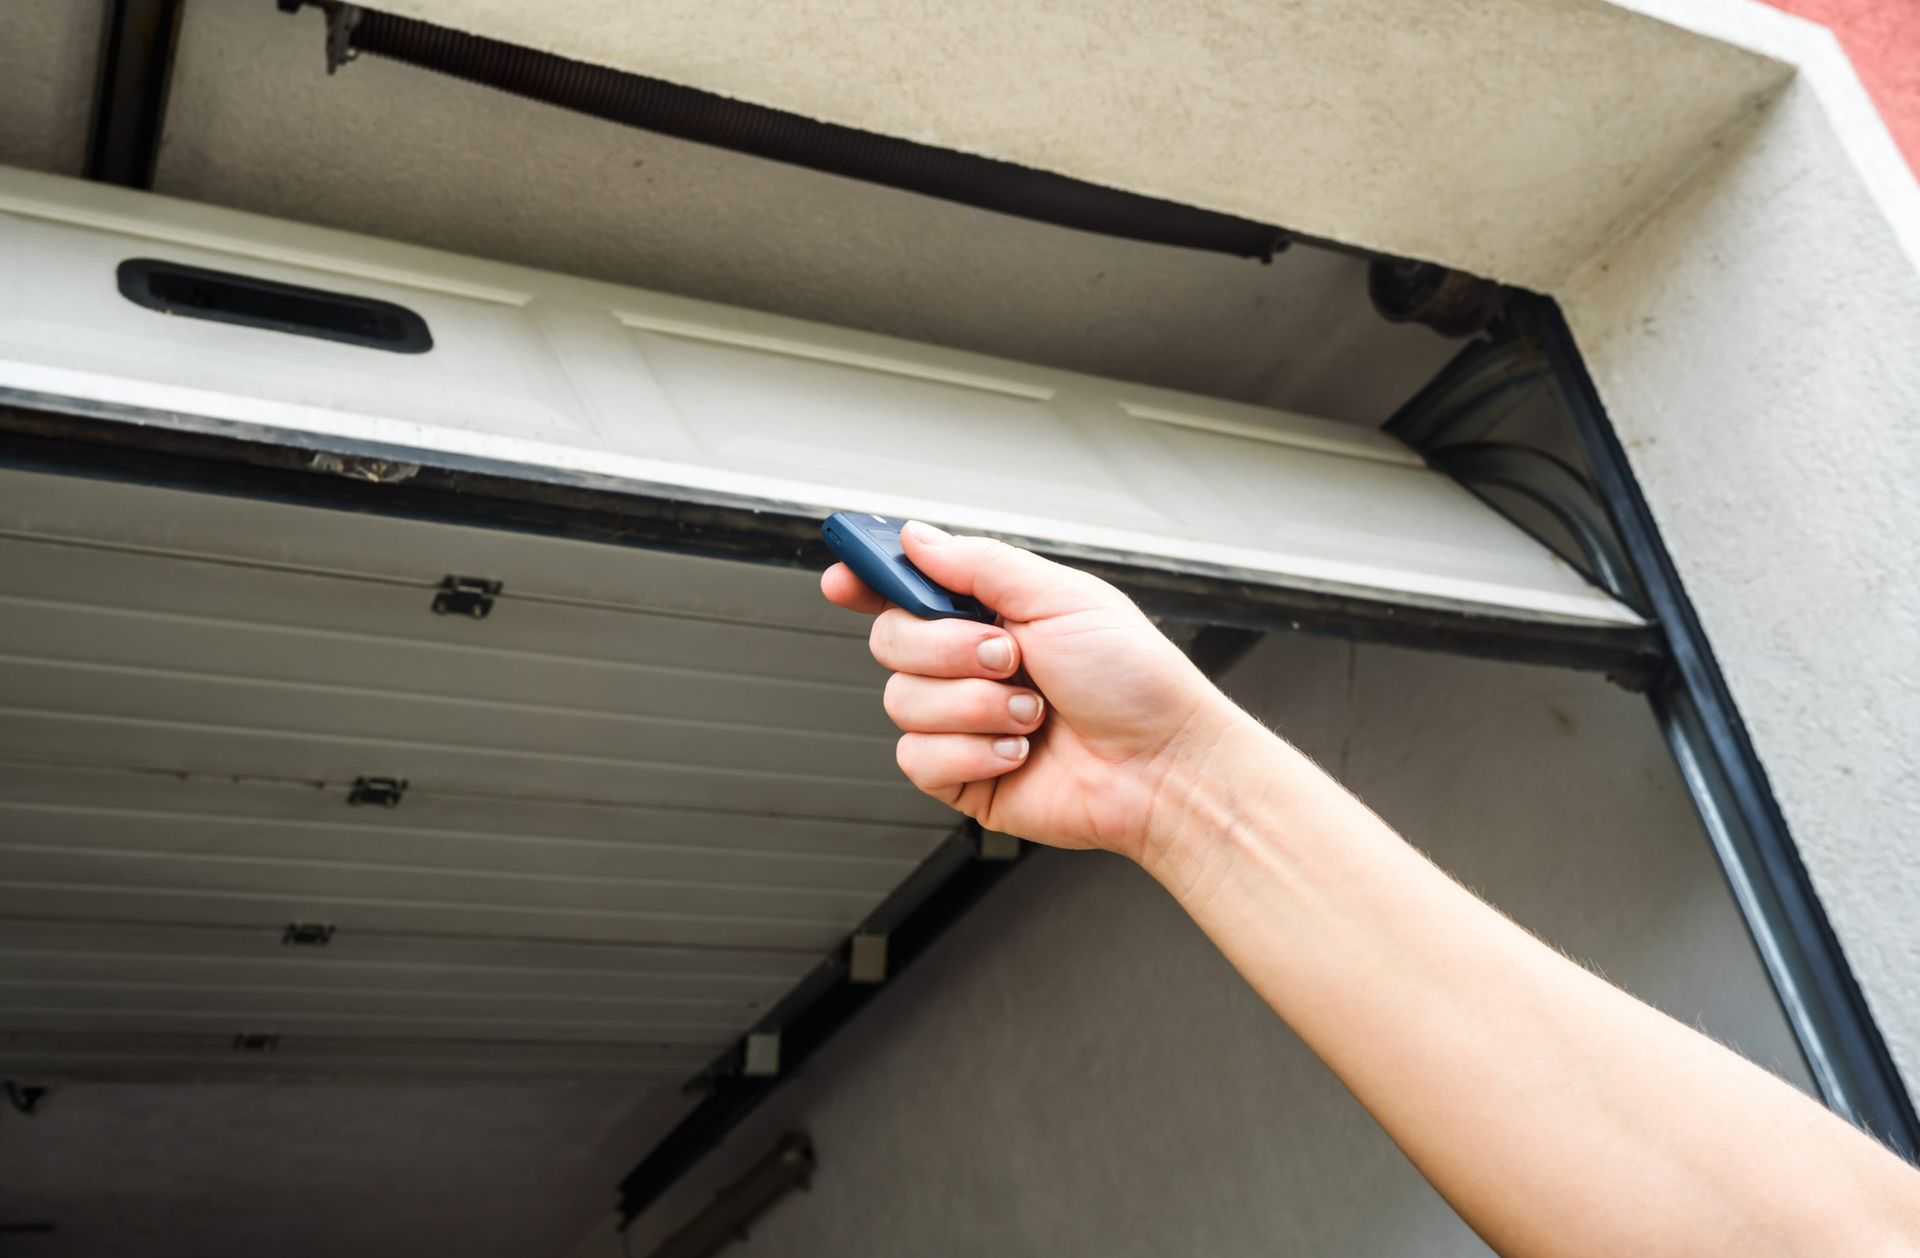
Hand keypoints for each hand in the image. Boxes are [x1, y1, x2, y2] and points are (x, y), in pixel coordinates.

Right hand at [821, 521, 1243, 859]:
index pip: (907, 587)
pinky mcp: (961, 776)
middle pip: (890, 640)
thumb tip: (915, 538)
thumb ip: (979, 565)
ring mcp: (962, 721)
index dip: (867, 579)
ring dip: (972, 705)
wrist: (1162, 766)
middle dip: (947, 649)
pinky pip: (917, 759)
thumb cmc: (1134, 680)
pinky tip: (1019, 751)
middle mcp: (969, 664)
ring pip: (901, 701)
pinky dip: (971, 752)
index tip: (843, 578)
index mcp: (992, 612)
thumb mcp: (1062, 597)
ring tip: (1031, 712)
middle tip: (1007, 656)